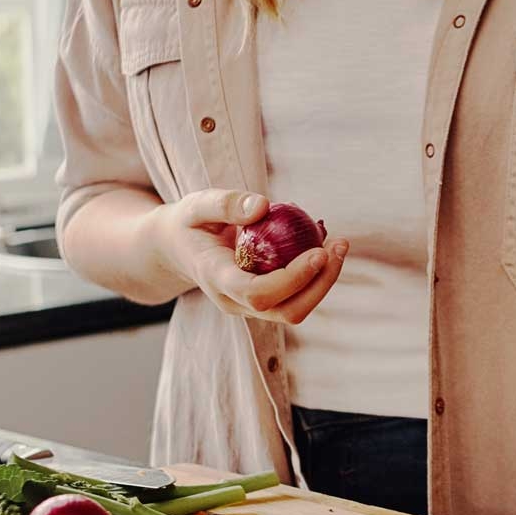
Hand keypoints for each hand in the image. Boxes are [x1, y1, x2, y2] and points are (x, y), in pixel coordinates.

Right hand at [150, 189, 347, 323]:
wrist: (176, 248)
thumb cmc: (188, 223)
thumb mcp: (196, 205)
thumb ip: (225, 204)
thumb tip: (264, 206)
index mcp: (215, 279)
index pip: (258, 293)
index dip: (293, 278)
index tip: (319, 251)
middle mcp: (233, 301)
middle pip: (286, 310)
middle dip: (320, 284)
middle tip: (339, 245)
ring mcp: (248, 307)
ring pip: (295, 310)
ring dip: (324, 282)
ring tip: (338, 244)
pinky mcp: (262, 302)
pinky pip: (295, 297)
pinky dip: (315, 276)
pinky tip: (325, 246)